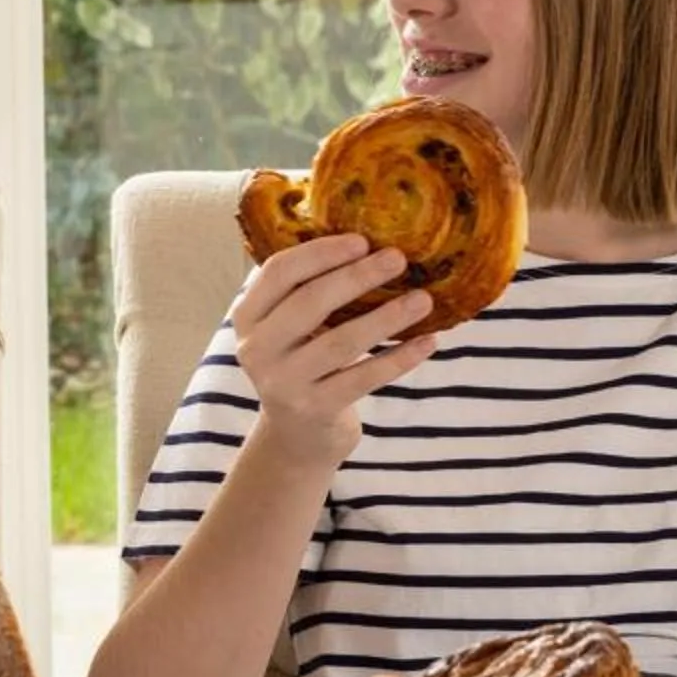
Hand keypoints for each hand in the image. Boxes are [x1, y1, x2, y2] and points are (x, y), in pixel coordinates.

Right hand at [231, 234, 437, 467]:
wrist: (297, 436)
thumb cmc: (304, 364)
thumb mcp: (290, 327)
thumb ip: (309, 291)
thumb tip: (371, 245)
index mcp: (248, 316)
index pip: (279, 272)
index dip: (321, 252)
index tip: (362, 240)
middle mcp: (257, 348)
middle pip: (310, 302)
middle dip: (357, 277)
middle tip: (398, 259)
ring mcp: (284, 382)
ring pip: (341, 341)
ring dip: (387, 317)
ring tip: (423, 300)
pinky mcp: (315, 409)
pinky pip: (364, 378)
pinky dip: (399, 358)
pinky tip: (428, 341)